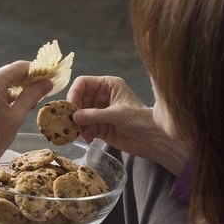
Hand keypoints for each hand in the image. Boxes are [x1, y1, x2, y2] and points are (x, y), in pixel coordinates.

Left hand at [0, 61, 52, 193]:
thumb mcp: (17, 116)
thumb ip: (31, 95)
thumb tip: (47, 82)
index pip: (17, 67)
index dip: (34, 70)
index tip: (46, 76)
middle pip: (4, 73)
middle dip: (21, 81)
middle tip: (36, 93)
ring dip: (8, 89)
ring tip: (19, 104)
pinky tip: (2, 107)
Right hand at [67, 75, 187, 174]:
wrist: (153, 140)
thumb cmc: (141, 120)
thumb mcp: (118, 114)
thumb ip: (95, 115)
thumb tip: (75, 116)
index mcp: (108, 86)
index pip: (83, 83)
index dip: (74, 92)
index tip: (70, 105)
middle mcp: (102, 97)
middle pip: (79, 100)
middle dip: (74, 111)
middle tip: (71, 122)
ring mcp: (100, 112)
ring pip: (80, 115)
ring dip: (78, 124)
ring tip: (81, 133)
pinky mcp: (100, 127)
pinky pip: (85, 128)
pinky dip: (84, 133)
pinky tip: (89, 138)